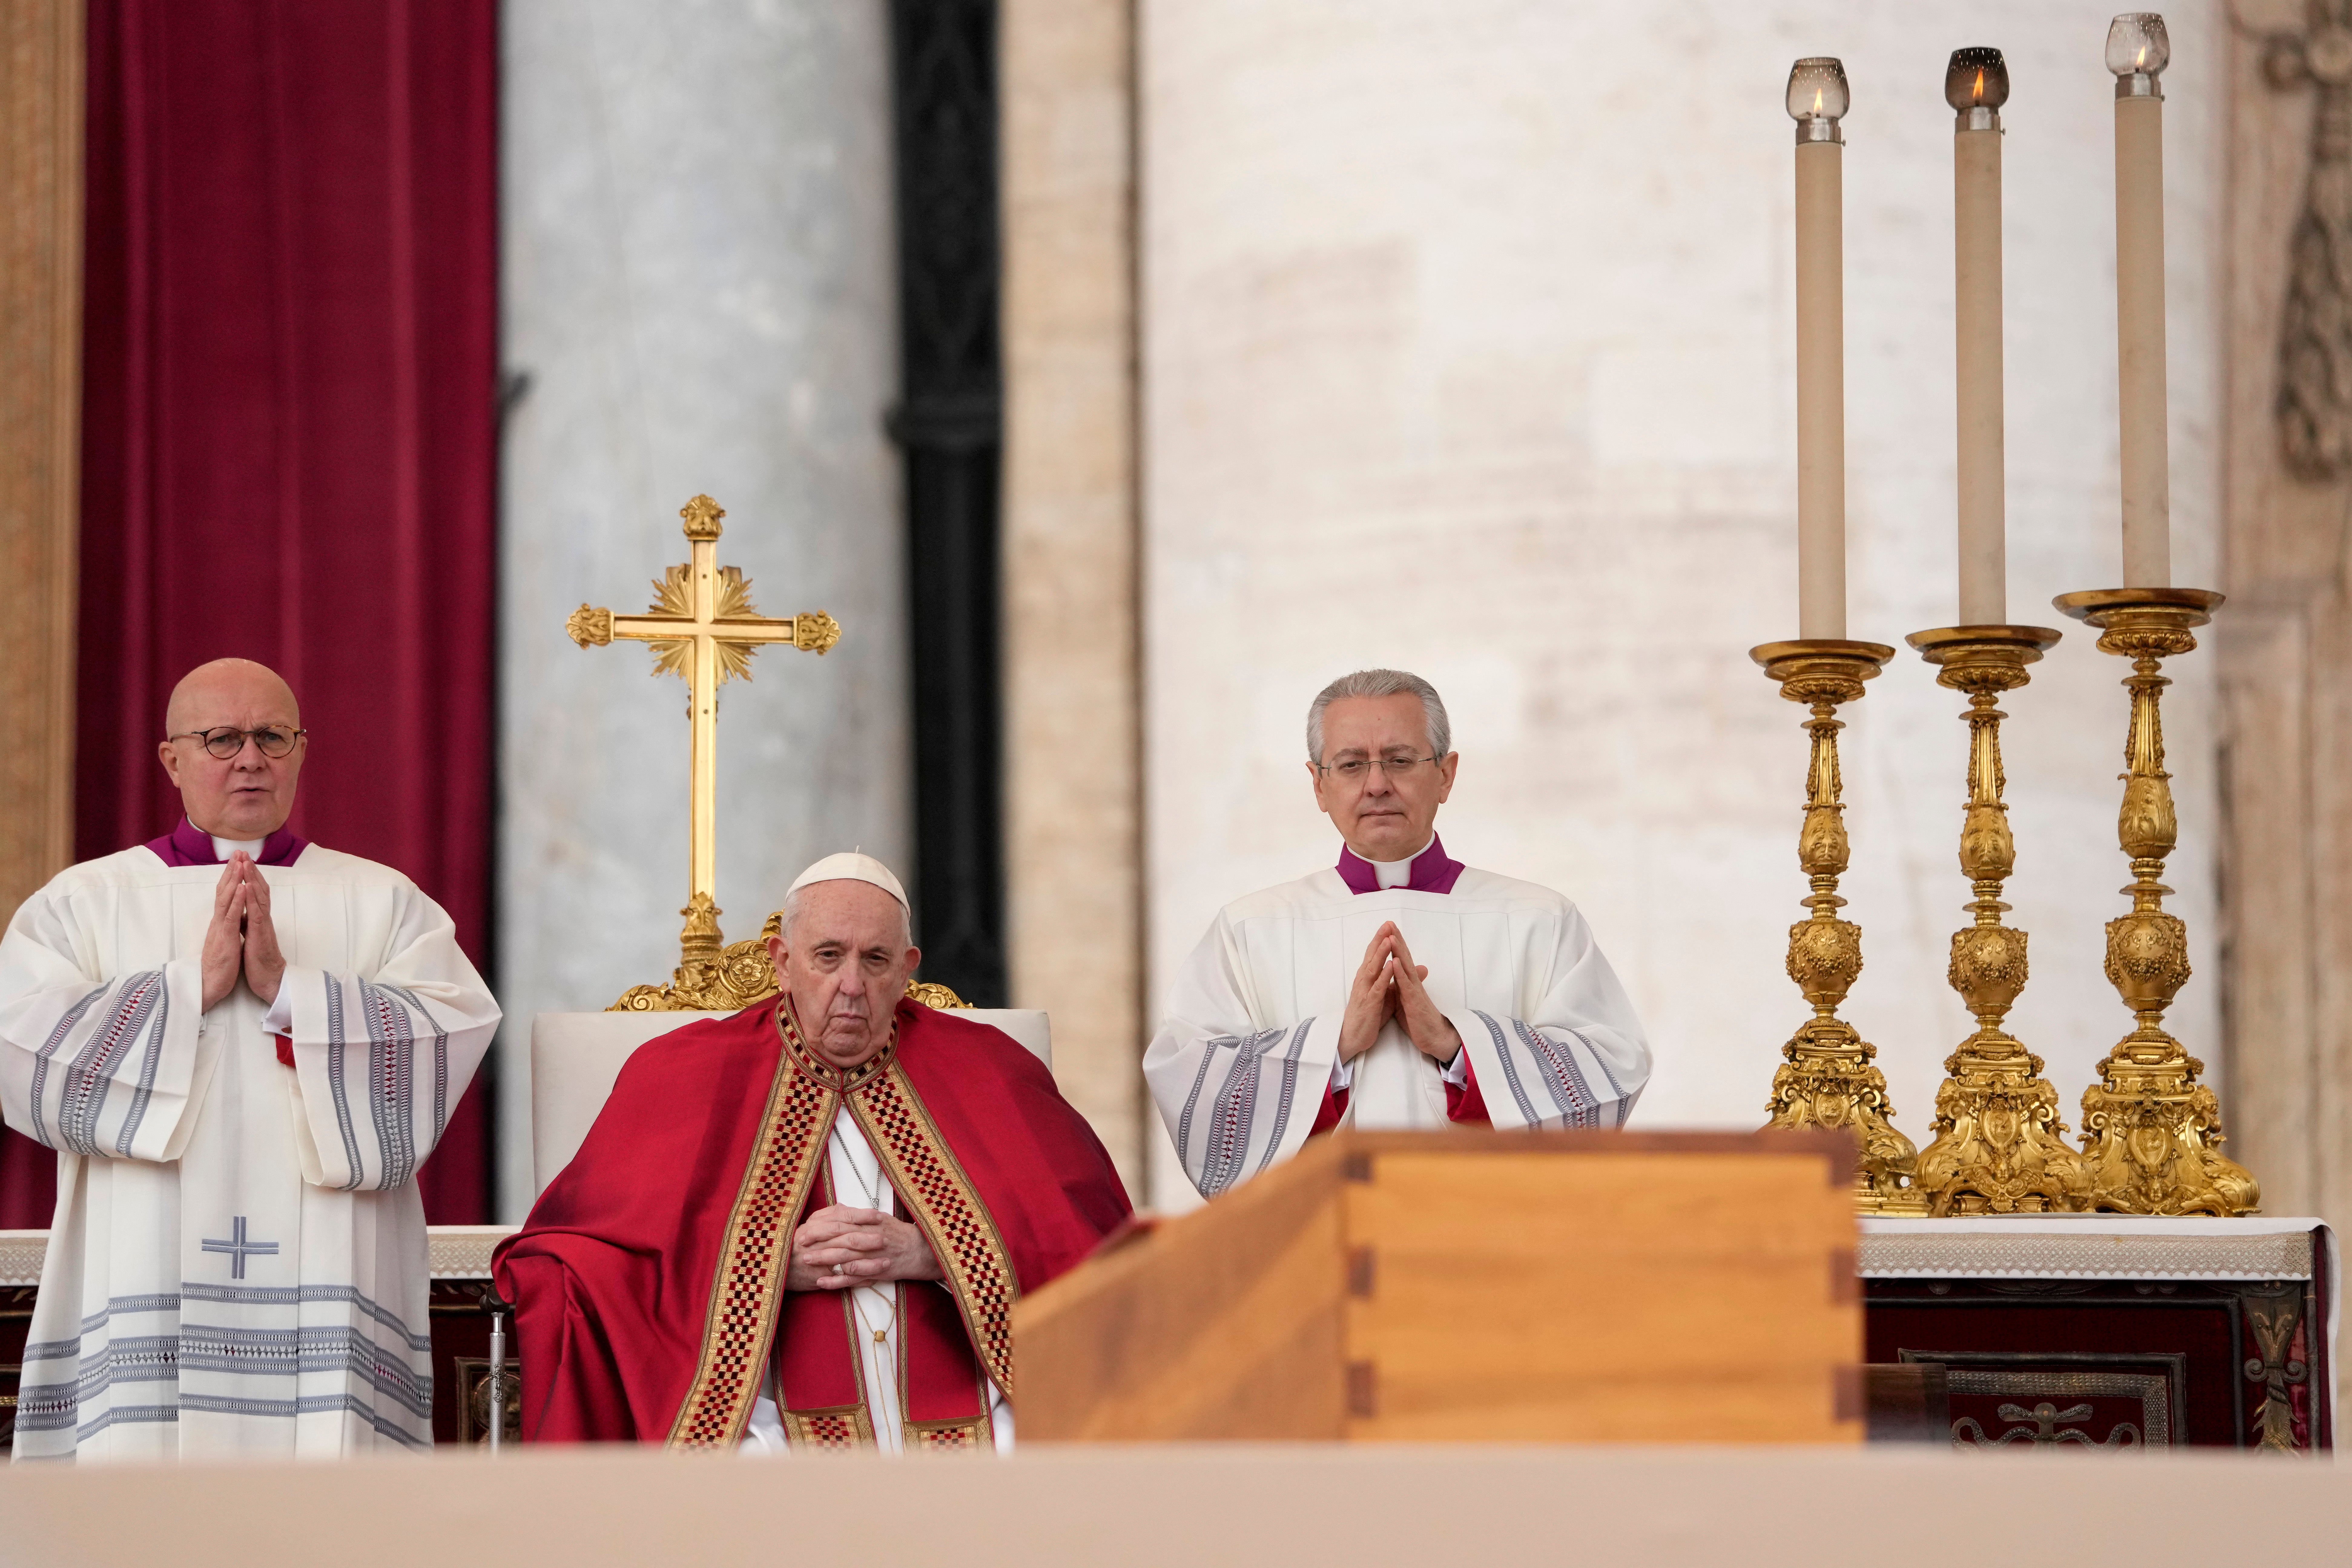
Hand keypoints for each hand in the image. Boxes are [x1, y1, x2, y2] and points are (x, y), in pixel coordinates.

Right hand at [201, 861, 245, 1012]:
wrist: (208, 986)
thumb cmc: (218, 965)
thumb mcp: (224, 941)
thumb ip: (225, 928)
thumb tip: (228, 917)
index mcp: (219, 923)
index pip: (224, 896)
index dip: (230, 879)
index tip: (236, 862)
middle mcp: (218, 922)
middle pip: (223, 892)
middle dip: (231, 872)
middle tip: (237, 853)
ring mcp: (220, 929)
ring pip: (226, 900)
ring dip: (234, 880)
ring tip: (240, 862)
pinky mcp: (225, 938)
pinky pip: (231, 916)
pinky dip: (238, 901)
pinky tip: (244, 887)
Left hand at [237, 856, 284, 1004]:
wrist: (269, 979)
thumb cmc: (259, 958)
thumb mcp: (250, 935)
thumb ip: (248, 921)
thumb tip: (242, 911)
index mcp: (258, 918)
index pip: (255, 892)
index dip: (249, 876)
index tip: (242, 860)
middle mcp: (262, 917)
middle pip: (259, 888)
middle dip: (251, 870)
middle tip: (244, 853)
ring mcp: (263, 924)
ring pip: (259, 896)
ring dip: (252, 878)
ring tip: (246, 862)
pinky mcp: (260, 934)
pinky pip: (256, 912)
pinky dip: (252, 898)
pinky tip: (247, 886)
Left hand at [787, 1204, 942, 1290]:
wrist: (919, 1251)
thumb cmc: (898, 1233)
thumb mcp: (880, 1217)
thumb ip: (859, 1215)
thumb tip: (839, 1208)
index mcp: (871, 1223)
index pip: (843, 1222)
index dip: (823, 1225)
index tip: (806, 1227)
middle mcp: (870, 1239)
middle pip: (841, 1239)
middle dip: (819, 1241)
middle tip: (800, 1242)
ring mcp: (872, 1257)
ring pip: (844, 1258)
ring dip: (824, 1259)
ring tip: (806, 1260)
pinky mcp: (874, 1273)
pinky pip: (852, 1279)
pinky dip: (836, 1281)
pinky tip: (821, 1282)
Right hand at [1337, 923, 1400, 1062]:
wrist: (1353, 1037)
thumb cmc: (1370, 1015)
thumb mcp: (1388, 995)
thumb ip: (1399, 980)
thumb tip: (1417, 968)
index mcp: (1367, 977)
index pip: (1374, 955)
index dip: (1381, 940)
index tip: (1389, 925)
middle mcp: (1363, 981)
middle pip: (1371, 956)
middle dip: (1380, 940)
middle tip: (1388, 924)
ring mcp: (1364, 991)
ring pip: (1372, 968)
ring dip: (1381, 953)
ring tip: (1389, 939)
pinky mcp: (1369, 1004)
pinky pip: (1377, 988)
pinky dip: (1384, 976)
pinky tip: (1390, 965)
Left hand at [1385, 929, 1460, 1065]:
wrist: (1434, 1037)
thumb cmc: (1419, 1020)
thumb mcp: (1405, 1001)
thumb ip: (1400, 988)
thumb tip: (1393, 978)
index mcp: (1408, 983)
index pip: (1401, 959)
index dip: (1394, 944)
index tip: (1387, 929)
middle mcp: (1412, 983)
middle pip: (1404, 957)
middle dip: (1397, 940)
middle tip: (1390, 923)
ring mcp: (1414, 991)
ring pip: (1406, 967)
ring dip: (1398, 951)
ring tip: (1391, 935)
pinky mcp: (1414, 1002)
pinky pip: (1406, 985)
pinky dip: (1400, 972)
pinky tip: (1395, 961)